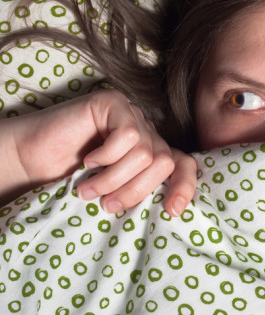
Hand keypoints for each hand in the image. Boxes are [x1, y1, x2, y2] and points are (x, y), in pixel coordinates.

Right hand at [0, 90, 196, 215]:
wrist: (30, 159)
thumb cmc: (69, 179)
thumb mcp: (112, 192)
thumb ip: (138, 192)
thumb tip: (170, 211)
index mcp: (152, 154)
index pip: (184, 165)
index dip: (184, 187)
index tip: (172, 211)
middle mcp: (147, 133)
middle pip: (164, 162)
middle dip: (137, 190)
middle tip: (108, 205)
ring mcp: (132, 115)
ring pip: (145, 153)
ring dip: (114, 179)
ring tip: (89, 189)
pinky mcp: (114, 103)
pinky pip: (128, 135)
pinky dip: (107, 156)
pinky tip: (88, 160)